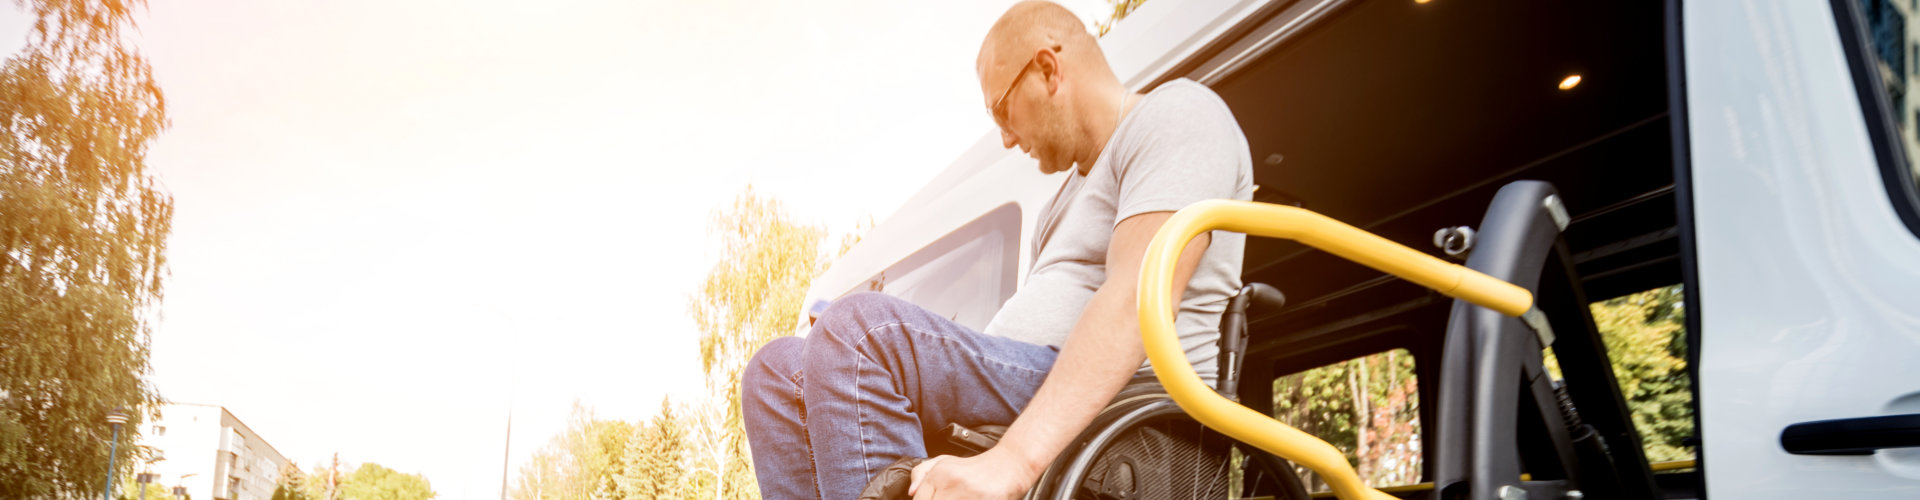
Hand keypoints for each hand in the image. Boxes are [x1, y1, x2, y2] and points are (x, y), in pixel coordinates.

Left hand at [908, 449, 1038, 499]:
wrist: (1010, 464)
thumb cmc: (975, 468)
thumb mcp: (945, 462)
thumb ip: (921, 473)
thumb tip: (911, 492)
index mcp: (938, 474)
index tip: (937, 499)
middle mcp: (950, 482)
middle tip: (951, 499)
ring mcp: (968, 493)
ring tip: (963, 498)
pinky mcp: (985, 499)